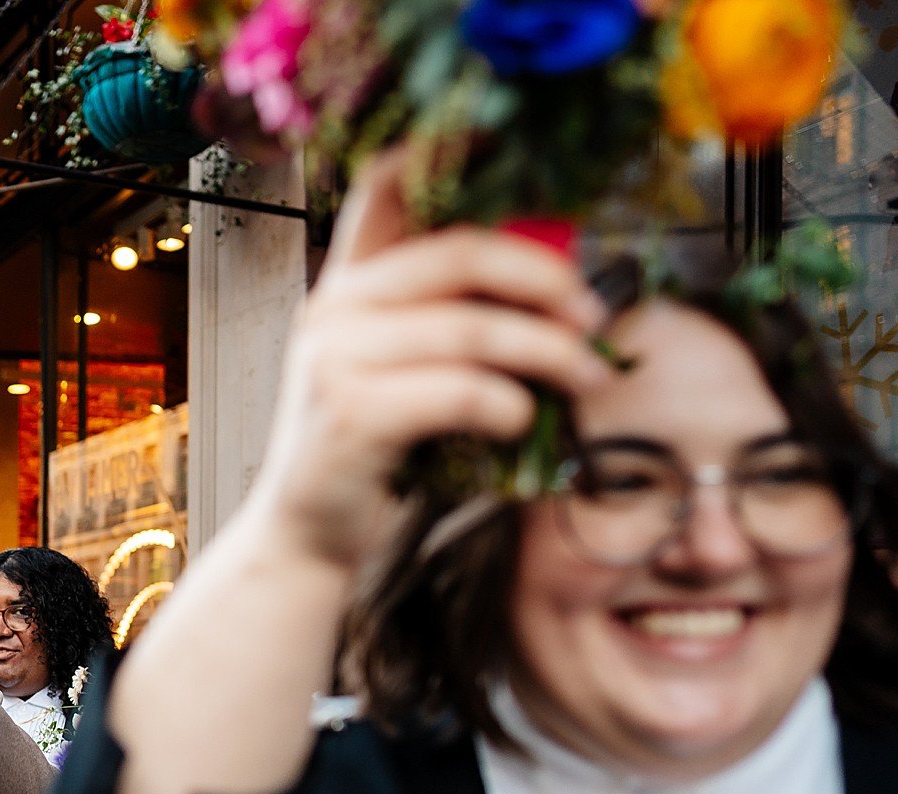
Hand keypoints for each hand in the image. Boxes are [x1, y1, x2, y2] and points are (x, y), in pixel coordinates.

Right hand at [254, 144, 613, 569]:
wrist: (306, 533)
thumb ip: (447, 318)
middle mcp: (332, 309)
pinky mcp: (351, 414)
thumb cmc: (373, 451)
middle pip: (458, 253)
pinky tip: (522, 419)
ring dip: (549, 351)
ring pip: (473, 329)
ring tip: (586, 374)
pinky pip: (460, 391)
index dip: (442, 155)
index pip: (382, 190)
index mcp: (345, 285)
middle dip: (543, 277)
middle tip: (591, 313)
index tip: (510, 158)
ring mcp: (334, 359)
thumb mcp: (398, 368)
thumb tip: (559, 287)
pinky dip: (508, 404)